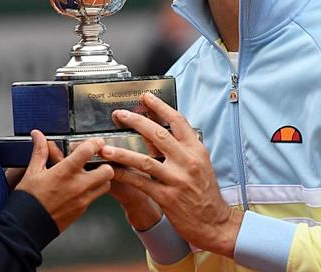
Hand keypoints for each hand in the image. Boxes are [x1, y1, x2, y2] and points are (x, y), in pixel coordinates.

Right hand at [15, 130, 113, 231]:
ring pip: (106, 185)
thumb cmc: (29, 199)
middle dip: (105, 163)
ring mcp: (82, 199)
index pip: (88, 152)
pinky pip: (96, 197)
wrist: (27, 227)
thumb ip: (40, 151)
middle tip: (97, 161)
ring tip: (91, 175)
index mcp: (65, 172)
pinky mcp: (82, 210)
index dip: (95, 143)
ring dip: (102, 178)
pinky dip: (94, 191)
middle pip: (107, 170)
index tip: (96, 142)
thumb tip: (38, 135)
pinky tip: (82, 188)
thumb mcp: (33, 172)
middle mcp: (78, 185)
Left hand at [98, 93, 242, 257]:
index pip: (178, 121)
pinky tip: (112, 171)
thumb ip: (181, 147)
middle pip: (158, 134)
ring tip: (106, 147)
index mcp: (196, 150)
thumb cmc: (205, 192)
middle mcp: (187, 161)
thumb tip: (160, 129)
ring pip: (145, 160)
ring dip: (122, 152)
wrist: (214, 223)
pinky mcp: (167, 197)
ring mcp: (176, 179)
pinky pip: (141, 183)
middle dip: (136, 121)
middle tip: (120, 114)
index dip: (161, 107)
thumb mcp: (199, 164)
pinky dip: (125, 176)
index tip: (146, 97)